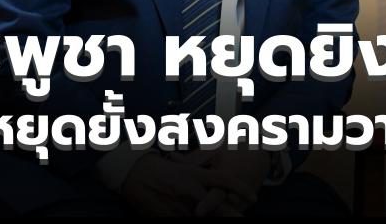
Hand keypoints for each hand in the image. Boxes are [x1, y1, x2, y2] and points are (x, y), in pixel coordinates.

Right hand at [121, 151, 255, 215]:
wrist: (132, 173)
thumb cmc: (158, 168)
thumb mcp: (183, 166)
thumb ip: (200, 171)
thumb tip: (216, 174)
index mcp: (195, 175)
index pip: (224, 180)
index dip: (240, 188)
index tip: (254, 196)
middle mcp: (190, 190)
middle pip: (218, 207)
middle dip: (232, 215)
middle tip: (242, 219)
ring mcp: (179, 206)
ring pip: (201, 218)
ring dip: (207, 218)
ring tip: (204, 213)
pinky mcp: (167, 217)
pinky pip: (183, 221)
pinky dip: (188, 219)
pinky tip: (194, 217)